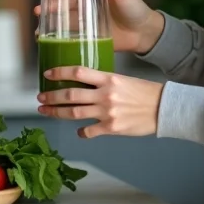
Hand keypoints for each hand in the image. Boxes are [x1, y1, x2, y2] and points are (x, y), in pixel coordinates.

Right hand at [34, 0, 163, 54]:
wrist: (144, 33)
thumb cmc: (135, 8)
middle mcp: (88, 2)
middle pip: (65, 0)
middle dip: (50, 3)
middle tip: (40, 9)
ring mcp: (87, 19)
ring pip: (64, 17)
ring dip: (50, 21)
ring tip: (39, 27)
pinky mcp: (88, 35)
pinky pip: (71, 34)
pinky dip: (59, 36)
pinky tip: (49, 40)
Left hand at [37, 67, 163, 138]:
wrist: (162, 108)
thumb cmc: (145, 92)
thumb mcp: (123, 80)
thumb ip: (104, 83)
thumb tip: (85, 85)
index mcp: (108, 79)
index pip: (78, 72)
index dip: (60, 72)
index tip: (47, 74)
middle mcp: (105, 95)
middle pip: (70, 95)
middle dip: (52, 96)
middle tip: (40, 97)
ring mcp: (107, 113)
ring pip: (74, 113)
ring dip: (57, 112)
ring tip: (46, 110)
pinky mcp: (111, 128)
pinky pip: (89, 131)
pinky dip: (81, 132)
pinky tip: (78, 131)